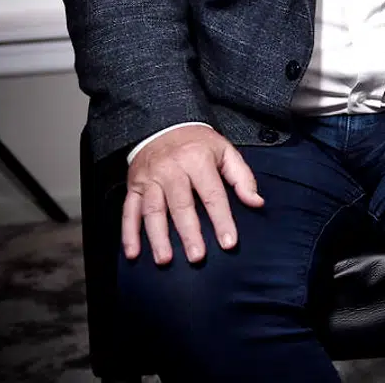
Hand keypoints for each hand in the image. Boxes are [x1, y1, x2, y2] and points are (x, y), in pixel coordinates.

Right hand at [123, 124, 263, 264]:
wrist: (162, 125)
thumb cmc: (198, 144)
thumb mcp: (225, 151)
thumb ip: (242, 177)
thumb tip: (256, 202)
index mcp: (197, 160)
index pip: (212, 194)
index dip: (222, 220)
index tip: (229, 243)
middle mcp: (171, 170)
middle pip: (181, 206)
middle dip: (189, 233)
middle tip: (197, 257)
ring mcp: (150, 179)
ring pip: (153, 211)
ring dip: (157, 237)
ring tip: (165, 260)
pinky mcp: (134, 186)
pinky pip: (129, 211)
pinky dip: (128, 234)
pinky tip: (132, 253)